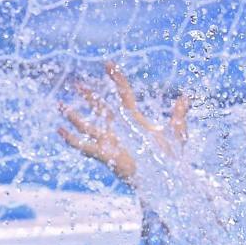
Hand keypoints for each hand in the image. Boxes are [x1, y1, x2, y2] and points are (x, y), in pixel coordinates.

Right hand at [59, 62, 189, 186]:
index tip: (108, 64)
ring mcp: (112, 141)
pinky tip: (59, 131)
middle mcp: (120, 129)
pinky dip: (71, 139)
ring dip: (73, 116)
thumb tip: (186, 98)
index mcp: (135, 120)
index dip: (116, 79)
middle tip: (76, 83)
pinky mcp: (107, 155)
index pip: (123, 94)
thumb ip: (179, 115)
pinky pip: (85, 146)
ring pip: (88, 126)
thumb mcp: (178, 134)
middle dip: (88, 95)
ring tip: (60, 105)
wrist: (168, 180)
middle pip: (101, 108)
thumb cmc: (171, 159)